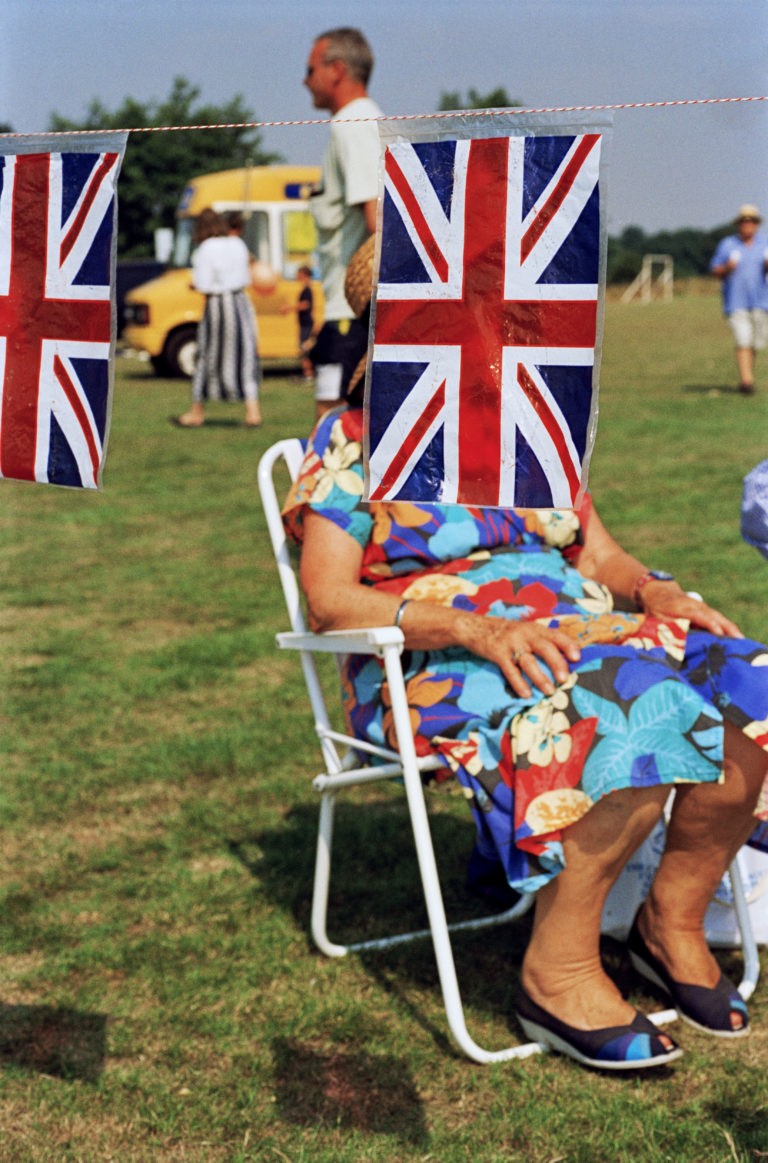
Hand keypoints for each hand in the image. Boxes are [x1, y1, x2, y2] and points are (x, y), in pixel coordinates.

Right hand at [464, 616, 581, 697]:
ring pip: (528, 661)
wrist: (477, 627)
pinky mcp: (497, 653)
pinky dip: (519, 683)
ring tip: (549, 691)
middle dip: (556, 663)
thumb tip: (567, 659)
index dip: (567, 645)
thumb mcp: (527, 631)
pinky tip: (526, 694)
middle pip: (544, 647)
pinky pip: (510, 670)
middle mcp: (525, 634)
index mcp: (535, 629)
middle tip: (564, 678)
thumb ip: (544, 641)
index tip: (577, 657)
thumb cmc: (508, 634)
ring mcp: (510, 643)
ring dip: (540, 677)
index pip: (556, 635)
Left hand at [640, 583, 742, 638]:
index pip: (700, 616)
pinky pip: (717, 618)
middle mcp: (696, 606)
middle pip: (714, 616)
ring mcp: (702, 607)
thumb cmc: (656, 609)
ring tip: (740, 640)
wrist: (659, 592)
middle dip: (726, 627)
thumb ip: (667, 629)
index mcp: (683, 608)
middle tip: (738, 639)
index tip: (719, 634)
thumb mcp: (657, 619)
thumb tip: (675, 643)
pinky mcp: (705, 610)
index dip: (710, 625)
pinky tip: (734, 636)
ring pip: (718, 617)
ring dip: (730, 627)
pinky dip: (726, 626)